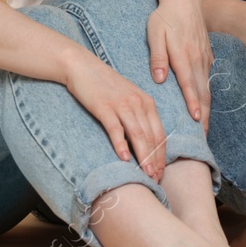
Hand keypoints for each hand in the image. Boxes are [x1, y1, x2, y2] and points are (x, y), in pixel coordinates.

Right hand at [62, 51, 167, 180]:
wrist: (83, 67)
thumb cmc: (106, 86)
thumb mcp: (129, 98)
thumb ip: (139, 116)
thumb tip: (143, 143)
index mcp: (147, 103)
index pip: (160, 134)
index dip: (163, 155)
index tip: (162, 173)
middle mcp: (138, 104)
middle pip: (151, 137)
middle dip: (156, 160)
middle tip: (156, 179)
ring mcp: (122, 105)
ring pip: (138, 135)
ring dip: (143, 157)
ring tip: (146, 175)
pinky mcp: (105, 107)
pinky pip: (115, 129)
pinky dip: (121, 144)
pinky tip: (124, 159)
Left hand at [147, 0, 212, 128]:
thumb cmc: (164, 16)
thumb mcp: (154, 34)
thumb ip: (157, 57)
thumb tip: (159, 79)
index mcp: (183, 56)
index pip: (189, 86)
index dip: (193, 105)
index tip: (196, 122)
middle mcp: (197, 58)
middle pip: (203, 92)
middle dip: (204, 114)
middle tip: (203, 135)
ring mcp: (204, 56)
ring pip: (208, 86)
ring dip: (207, 106)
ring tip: (205, 125)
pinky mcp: (206, 53)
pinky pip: (209, 77)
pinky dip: (208, 93)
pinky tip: (205, 103)